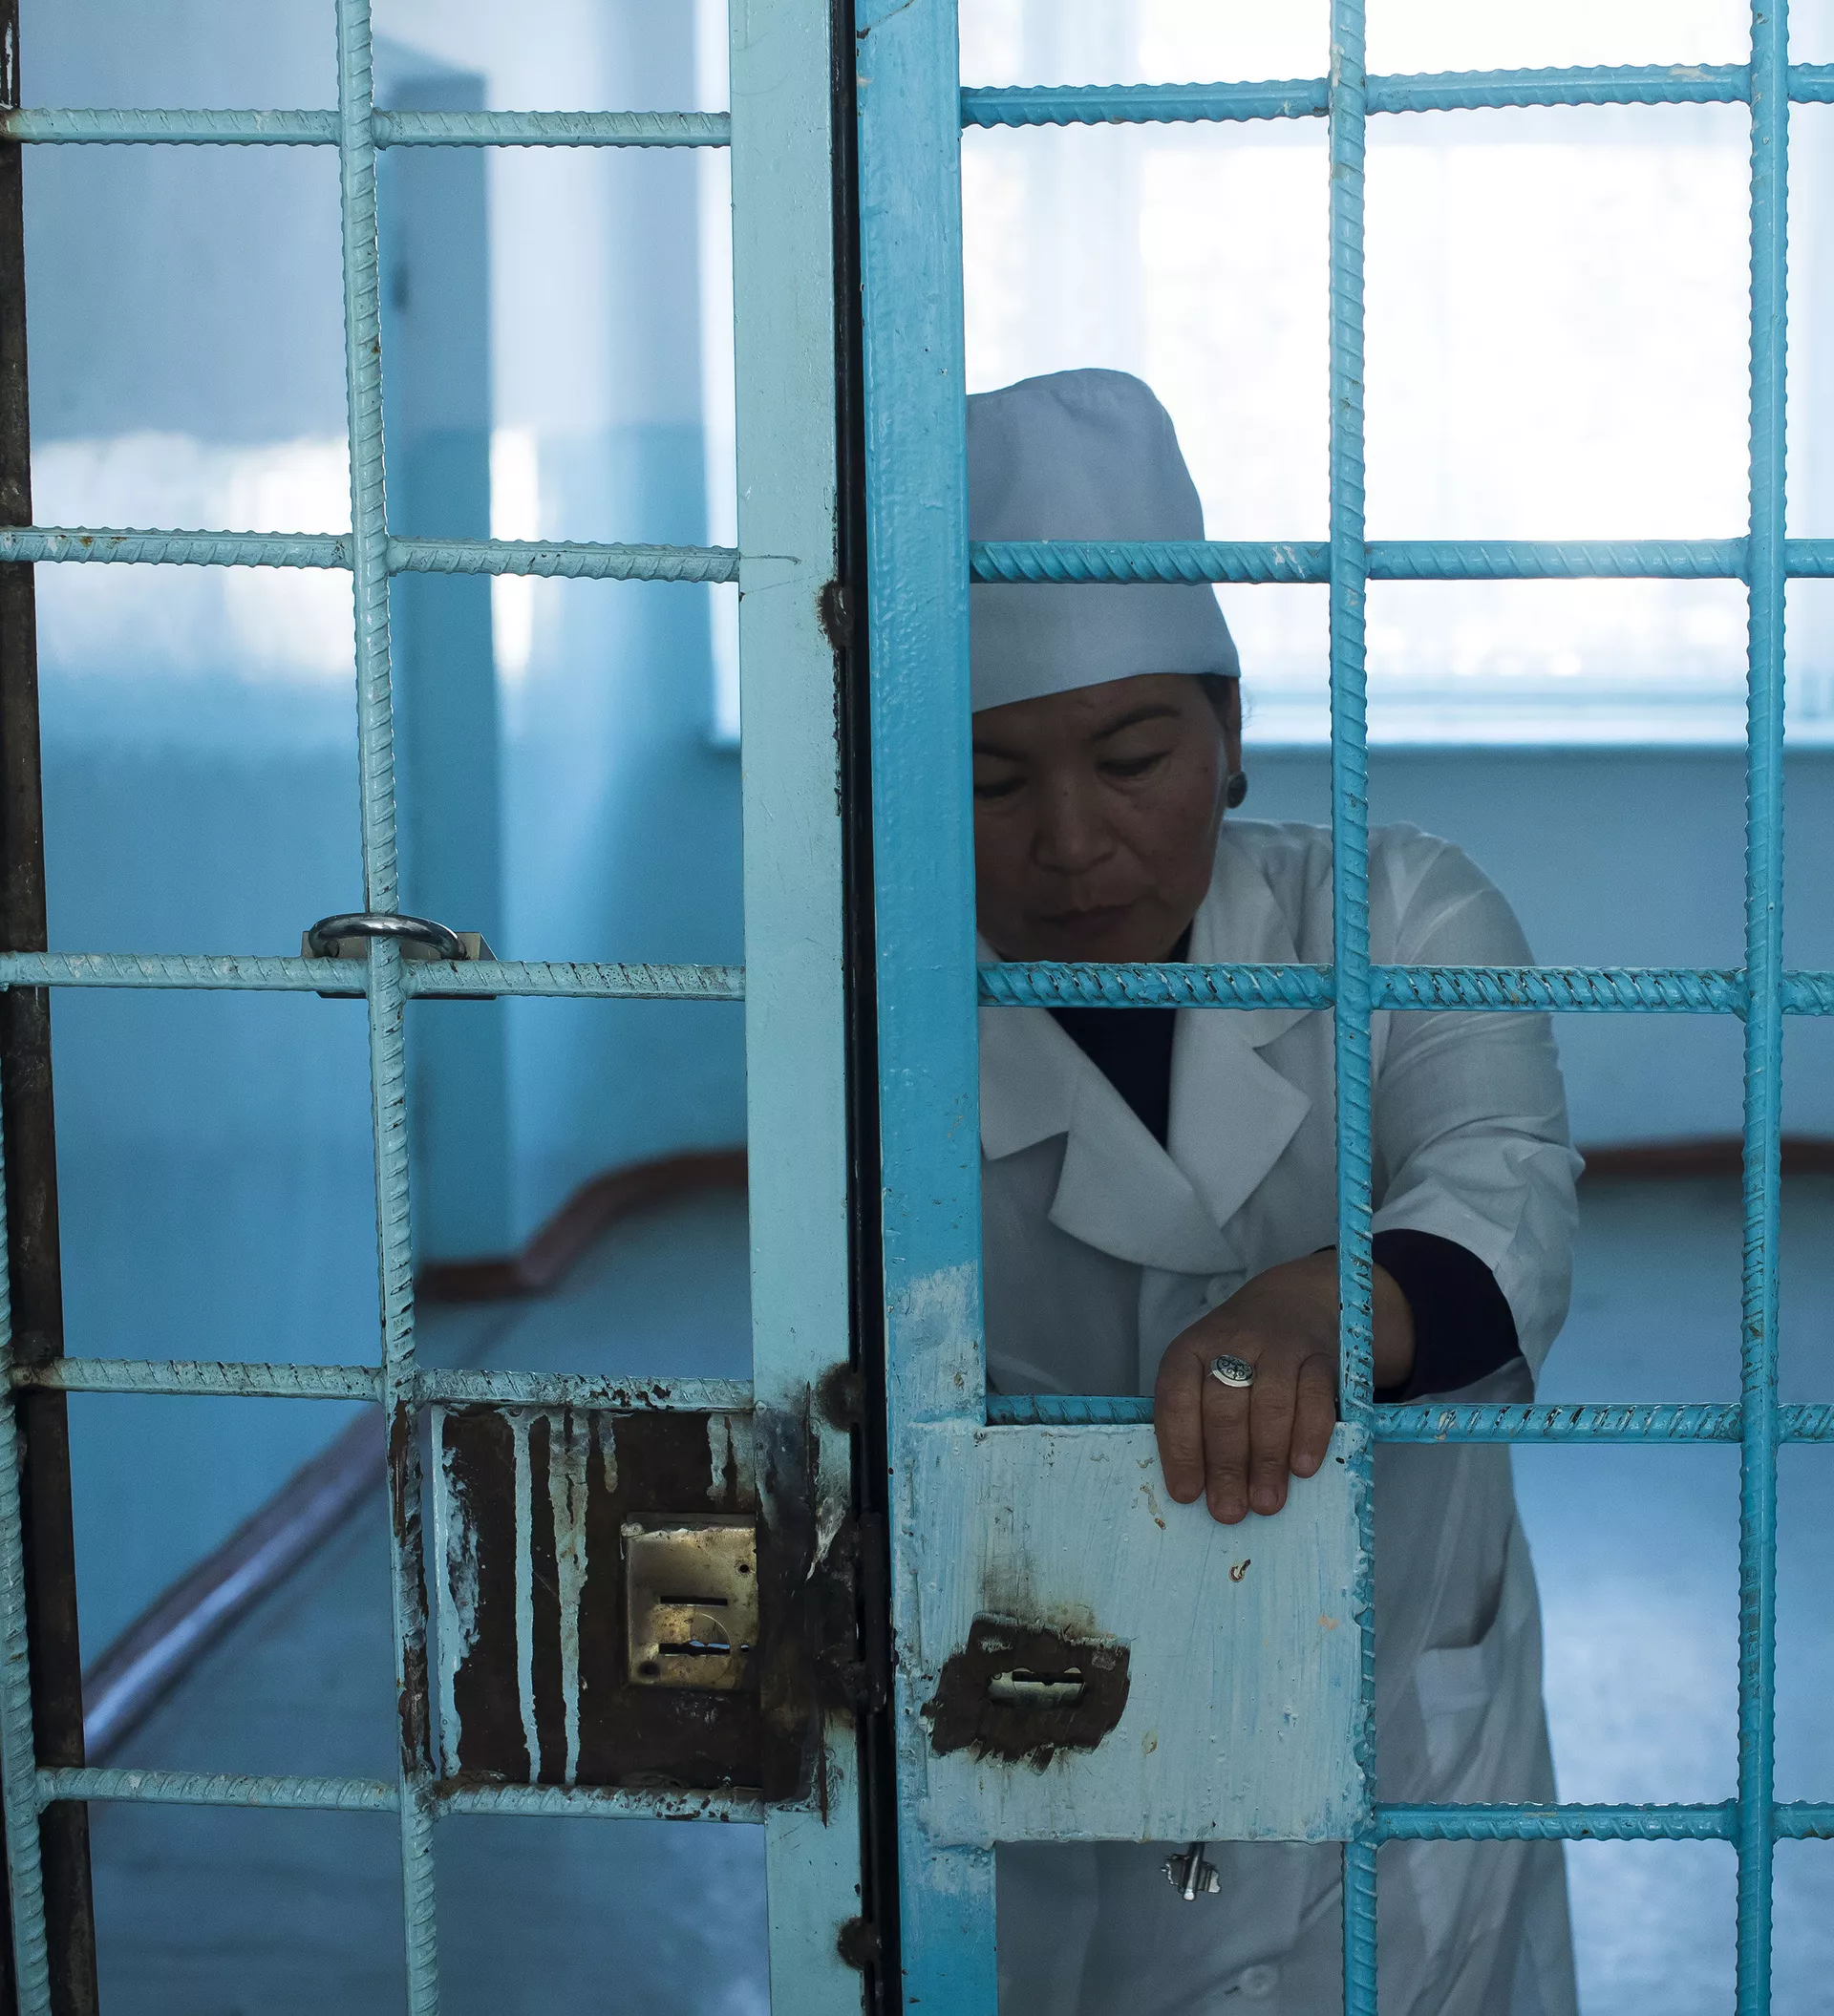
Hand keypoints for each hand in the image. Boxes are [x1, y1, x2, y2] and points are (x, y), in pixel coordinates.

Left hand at [1152, 1252, 1415, 1523]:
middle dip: (1226, 1465)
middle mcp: (1230, 1342)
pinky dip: (1310, 1433)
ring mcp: (1277, 1345)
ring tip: (1267, 1503)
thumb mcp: (1205, 1374)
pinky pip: (1315, 1394)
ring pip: (1269, 1402)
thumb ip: (1198, 1421)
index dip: (1180, 1448)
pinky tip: (1304, 1468)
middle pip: (1224, 1406)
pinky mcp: (1319, 1354)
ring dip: (1267, 1458)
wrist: (1295, 1303)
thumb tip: (1196, 1491)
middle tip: (1229, 1511)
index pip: (1177, 1398)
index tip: (1187, 1494)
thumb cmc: (1238, 1358)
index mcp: (1190, 1351)